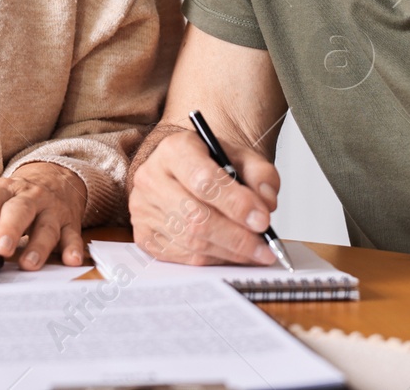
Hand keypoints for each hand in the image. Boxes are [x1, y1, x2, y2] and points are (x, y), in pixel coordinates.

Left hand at [0, 162, 87, 269]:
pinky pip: (73, 236)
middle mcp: (28, 198)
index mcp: (2, 191)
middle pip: (19, 210)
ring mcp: (50, 210)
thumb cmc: (12, 199)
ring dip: (39, 245)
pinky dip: (73, 248)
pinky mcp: (70, 223)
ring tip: (29, 264)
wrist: (56, 178)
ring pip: (46, 226)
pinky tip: (71, 261)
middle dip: (9, 229)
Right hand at [128, 130, 279, 265]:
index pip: (204, 180)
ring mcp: (144, 208)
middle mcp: (152, 177)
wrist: (188, 169)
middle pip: (196, 217)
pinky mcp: (144, 234)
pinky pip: (183, 256)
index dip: (236, 204)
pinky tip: (232, 254)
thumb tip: (266, 204)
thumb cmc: (213, 163)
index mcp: (175, 149)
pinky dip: (213, 259)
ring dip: (229, 252)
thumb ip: (261, 176)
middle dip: (237, 237)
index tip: (262, 220)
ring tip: (255, 253)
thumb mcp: (242, 157)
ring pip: (190, 240)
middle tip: (265, 247)